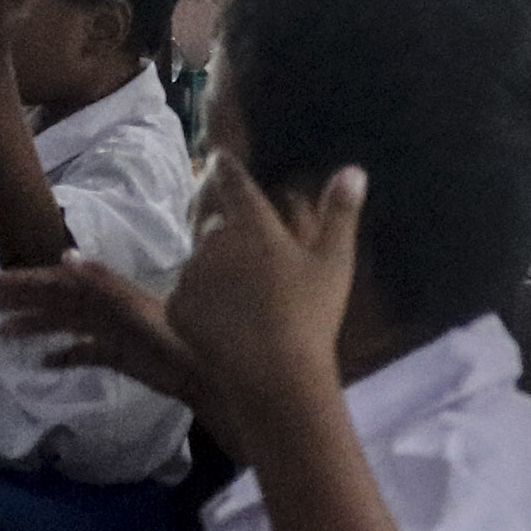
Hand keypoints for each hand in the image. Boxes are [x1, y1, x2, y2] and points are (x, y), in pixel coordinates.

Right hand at [0, 250, 215, 425]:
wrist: (203, 372)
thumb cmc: (172, 338)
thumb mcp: (134, 309)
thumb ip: (101, 284)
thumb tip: (63, 257)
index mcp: (109, 293)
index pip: (62, 281)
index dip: (31, 280)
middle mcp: (107, 308)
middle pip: (59, 301)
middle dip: (25, 300)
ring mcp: (112, 332)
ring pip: (67, 324)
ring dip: (37, 325)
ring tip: (3, 332)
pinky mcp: (119, 356)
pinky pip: (84, 353)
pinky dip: (64, 355)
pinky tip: (42, 362)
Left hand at [164, 154, 362, 406]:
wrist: (275, 374)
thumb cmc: (311, 315)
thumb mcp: (335, 262)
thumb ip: (340, 213)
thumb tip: (353, 169)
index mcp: (254, 226)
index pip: (232, 181)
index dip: (224, 165)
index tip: (219, 155)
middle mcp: (216, 241)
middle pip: (213, 223)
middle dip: (224, 228)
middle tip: (247, 254)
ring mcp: (192, 274)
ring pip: (199, 260)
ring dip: (213, 266)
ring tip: (239, 296)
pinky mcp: (177, 304)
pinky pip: (187, 293)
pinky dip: (201, 300)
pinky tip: (226, 319)